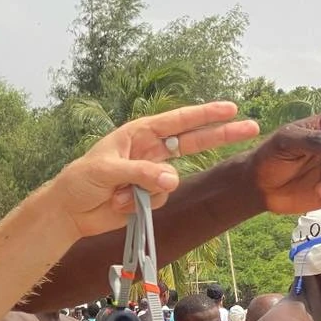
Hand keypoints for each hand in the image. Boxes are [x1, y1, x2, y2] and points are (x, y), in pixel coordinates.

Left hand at [51, 102, 258, 237]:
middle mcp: (149, 151)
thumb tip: (171, 179)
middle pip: (193, 141)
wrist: (69, 211)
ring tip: (117, 194)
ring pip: (172, 180)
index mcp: (138, 133)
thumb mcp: (105, 171)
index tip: (230, 109)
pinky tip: (118, 205)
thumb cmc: (81, 180)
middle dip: (220, 135)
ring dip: (146, 191)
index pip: (178, 121)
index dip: (205, 115)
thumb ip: (140, 173)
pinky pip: (162, 199)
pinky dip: (141, 205)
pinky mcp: (149, 196)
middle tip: (251, 127)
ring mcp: (151, 174)